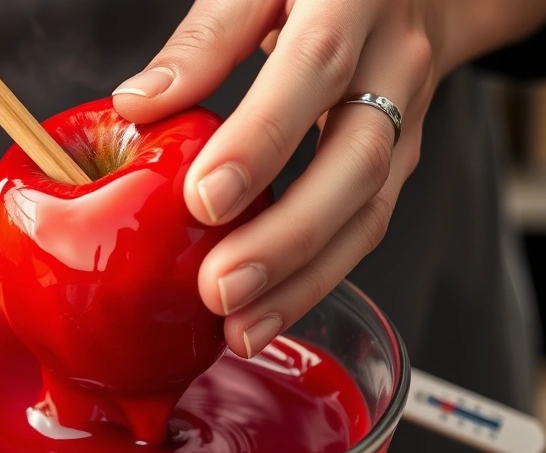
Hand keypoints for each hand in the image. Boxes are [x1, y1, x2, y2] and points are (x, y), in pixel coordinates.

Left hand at [112, 0, 545, 357]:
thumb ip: (205, 40)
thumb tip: (138, 104)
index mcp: (353, 0)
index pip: (314, 69)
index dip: (262, 139)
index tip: (202, 199)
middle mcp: (395, 64)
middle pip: (356, 162)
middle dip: (287, 236)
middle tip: (219, 288)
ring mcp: (406, 120)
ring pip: (369, 212)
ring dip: (303, 279)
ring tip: (238, 326)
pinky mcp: (399, 164)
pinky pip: (364, 230)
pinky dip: (314, 280)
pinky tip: (264, 314)